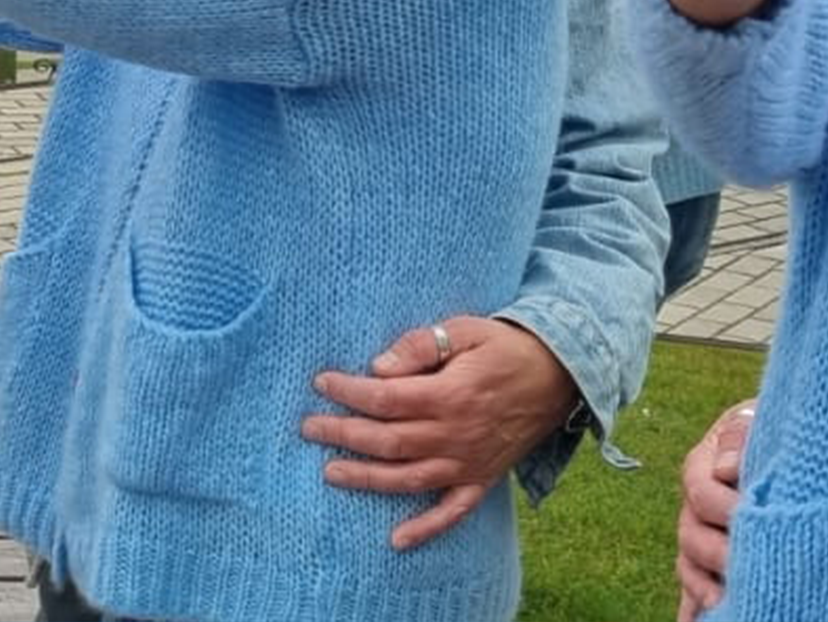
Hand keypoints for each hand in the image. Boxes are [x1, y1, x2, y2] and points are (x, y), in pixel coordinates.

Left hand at [302, 317, 576, 548]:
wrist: (560, 375)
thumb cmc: (505, 347)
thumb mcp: (465, 329)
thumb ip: (421, 345)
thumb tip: (380, 366)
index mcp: (451, 394)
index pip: (387, 399)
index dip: (350, 392)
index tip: (322, 383)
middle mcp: (456, 435)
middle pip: (389, 441)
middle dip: (344, 434)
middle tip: (309, 427)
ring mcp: (469, 462)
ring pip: (409, 479)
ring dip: (367, 478)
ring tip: (331, 472)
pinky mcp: (482, 479)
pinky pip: (452, 513)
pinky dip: (426, 529)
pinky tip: (397, 540)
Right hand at [676, 400, 753, 621]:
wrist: (772, 447)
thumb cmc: (770, 433)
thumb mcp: (757, 422)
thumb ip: (740, 436)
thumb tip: (726, 468)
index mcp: (703, 465)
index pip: (698, 489)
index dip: (722, 505)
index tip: (748, 512)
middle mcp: (695, 506)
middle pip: (689, 533)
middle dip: (718, 552)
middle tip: (744, 563)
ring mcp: (700, 537)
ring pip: (688, 566)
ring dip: (704, 587)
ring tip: (728, 602)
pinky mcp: (709, 565)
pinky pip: (693, 591)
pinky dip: (692, 610)